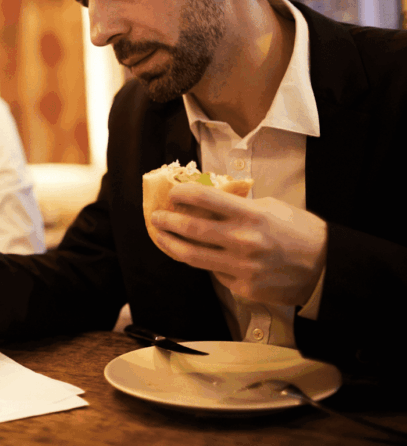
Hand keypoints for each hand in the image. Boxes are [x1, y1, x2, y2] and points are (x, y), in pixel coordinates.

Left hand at [150, 182, 326, 306]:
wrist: (326, 268)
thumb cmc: (299, 231)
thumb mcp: (271, 207)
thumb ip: (239, 206)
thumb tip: (206, 202)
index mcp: (250, 215)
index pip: (204, 199)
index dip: (182, 194)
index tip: (172, 193)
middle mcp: (242, 241)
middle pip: (191, 230)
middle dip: (167, 221)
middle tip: (156, 217)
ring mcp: (241, 267)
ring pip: (193, 257)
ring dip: (171, 244)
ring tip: (161, 236)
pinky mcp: (243, 288)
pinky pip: (215, 273)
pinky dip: (205, 263)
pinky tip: (199, 255)